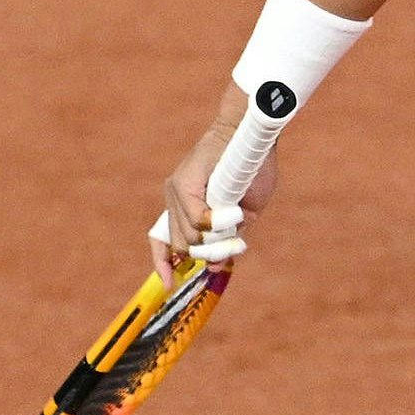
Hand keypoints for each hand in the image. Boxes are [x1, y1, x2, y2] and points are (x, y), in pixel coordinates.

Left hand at [157, 113, 281, 279]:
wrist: (251, 131)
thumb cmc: (251, 170)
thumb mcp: (243, 213)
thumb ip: (228, 236)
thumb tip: (215, 266)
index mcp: (184, 206)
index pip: (164, 240)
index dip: (163, 263)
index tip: (170, 284)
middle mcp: (174, 199)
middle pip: (182, 244)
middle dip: (208, 253)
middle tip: (235, 243)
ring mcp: (177, 190)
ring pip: (189, 235)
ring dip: (216, 238)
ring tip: (239, 219)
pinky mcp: (185, 182)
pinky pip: (196, 217)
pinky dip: (216, 222)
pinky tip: (233, 215)